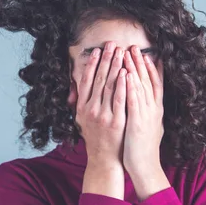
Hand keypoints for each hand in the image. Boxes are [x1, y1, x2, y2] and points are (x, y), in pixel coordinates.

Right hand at [75, 41, 127, 198]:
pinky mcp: (116, 121)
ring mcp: (103, 115)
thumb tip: (80, 85)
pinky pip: (119, 99)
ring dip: (115, 67)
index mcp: (82, 107)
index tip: (97, 50)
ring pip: (109, 86)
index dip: (91, 64)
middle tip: (111, 44)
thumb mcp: (82, 121)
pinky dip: (123, 85)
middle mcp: (90, 109)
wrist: (103, 160)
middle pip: (98, 79)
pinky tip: (126, 73)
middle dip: (106, 59)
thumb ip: (81, 103)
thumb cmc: (95, 139)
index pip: (86, 81)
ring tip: (121, 52)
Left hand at [122, 47, 169, 200]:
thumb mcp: (149, 125)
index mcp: (155, 109)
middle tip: (134, 46)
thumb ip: (147, 111)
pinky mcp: (137, 122)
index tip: (147, 53)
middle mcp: (153, 109)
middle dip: (141, 62)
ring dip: (135, 69)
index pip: (155, 84)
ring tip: (129, 54)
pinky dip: (131, 87)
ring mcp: (146, 115)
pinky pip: (133, 101)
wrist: (145, 167)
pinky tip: (127, 75)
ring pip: (141, 87)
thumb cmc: (143, 147)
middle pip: (148, 81)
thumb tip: (148, 102)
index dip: (151, 68)